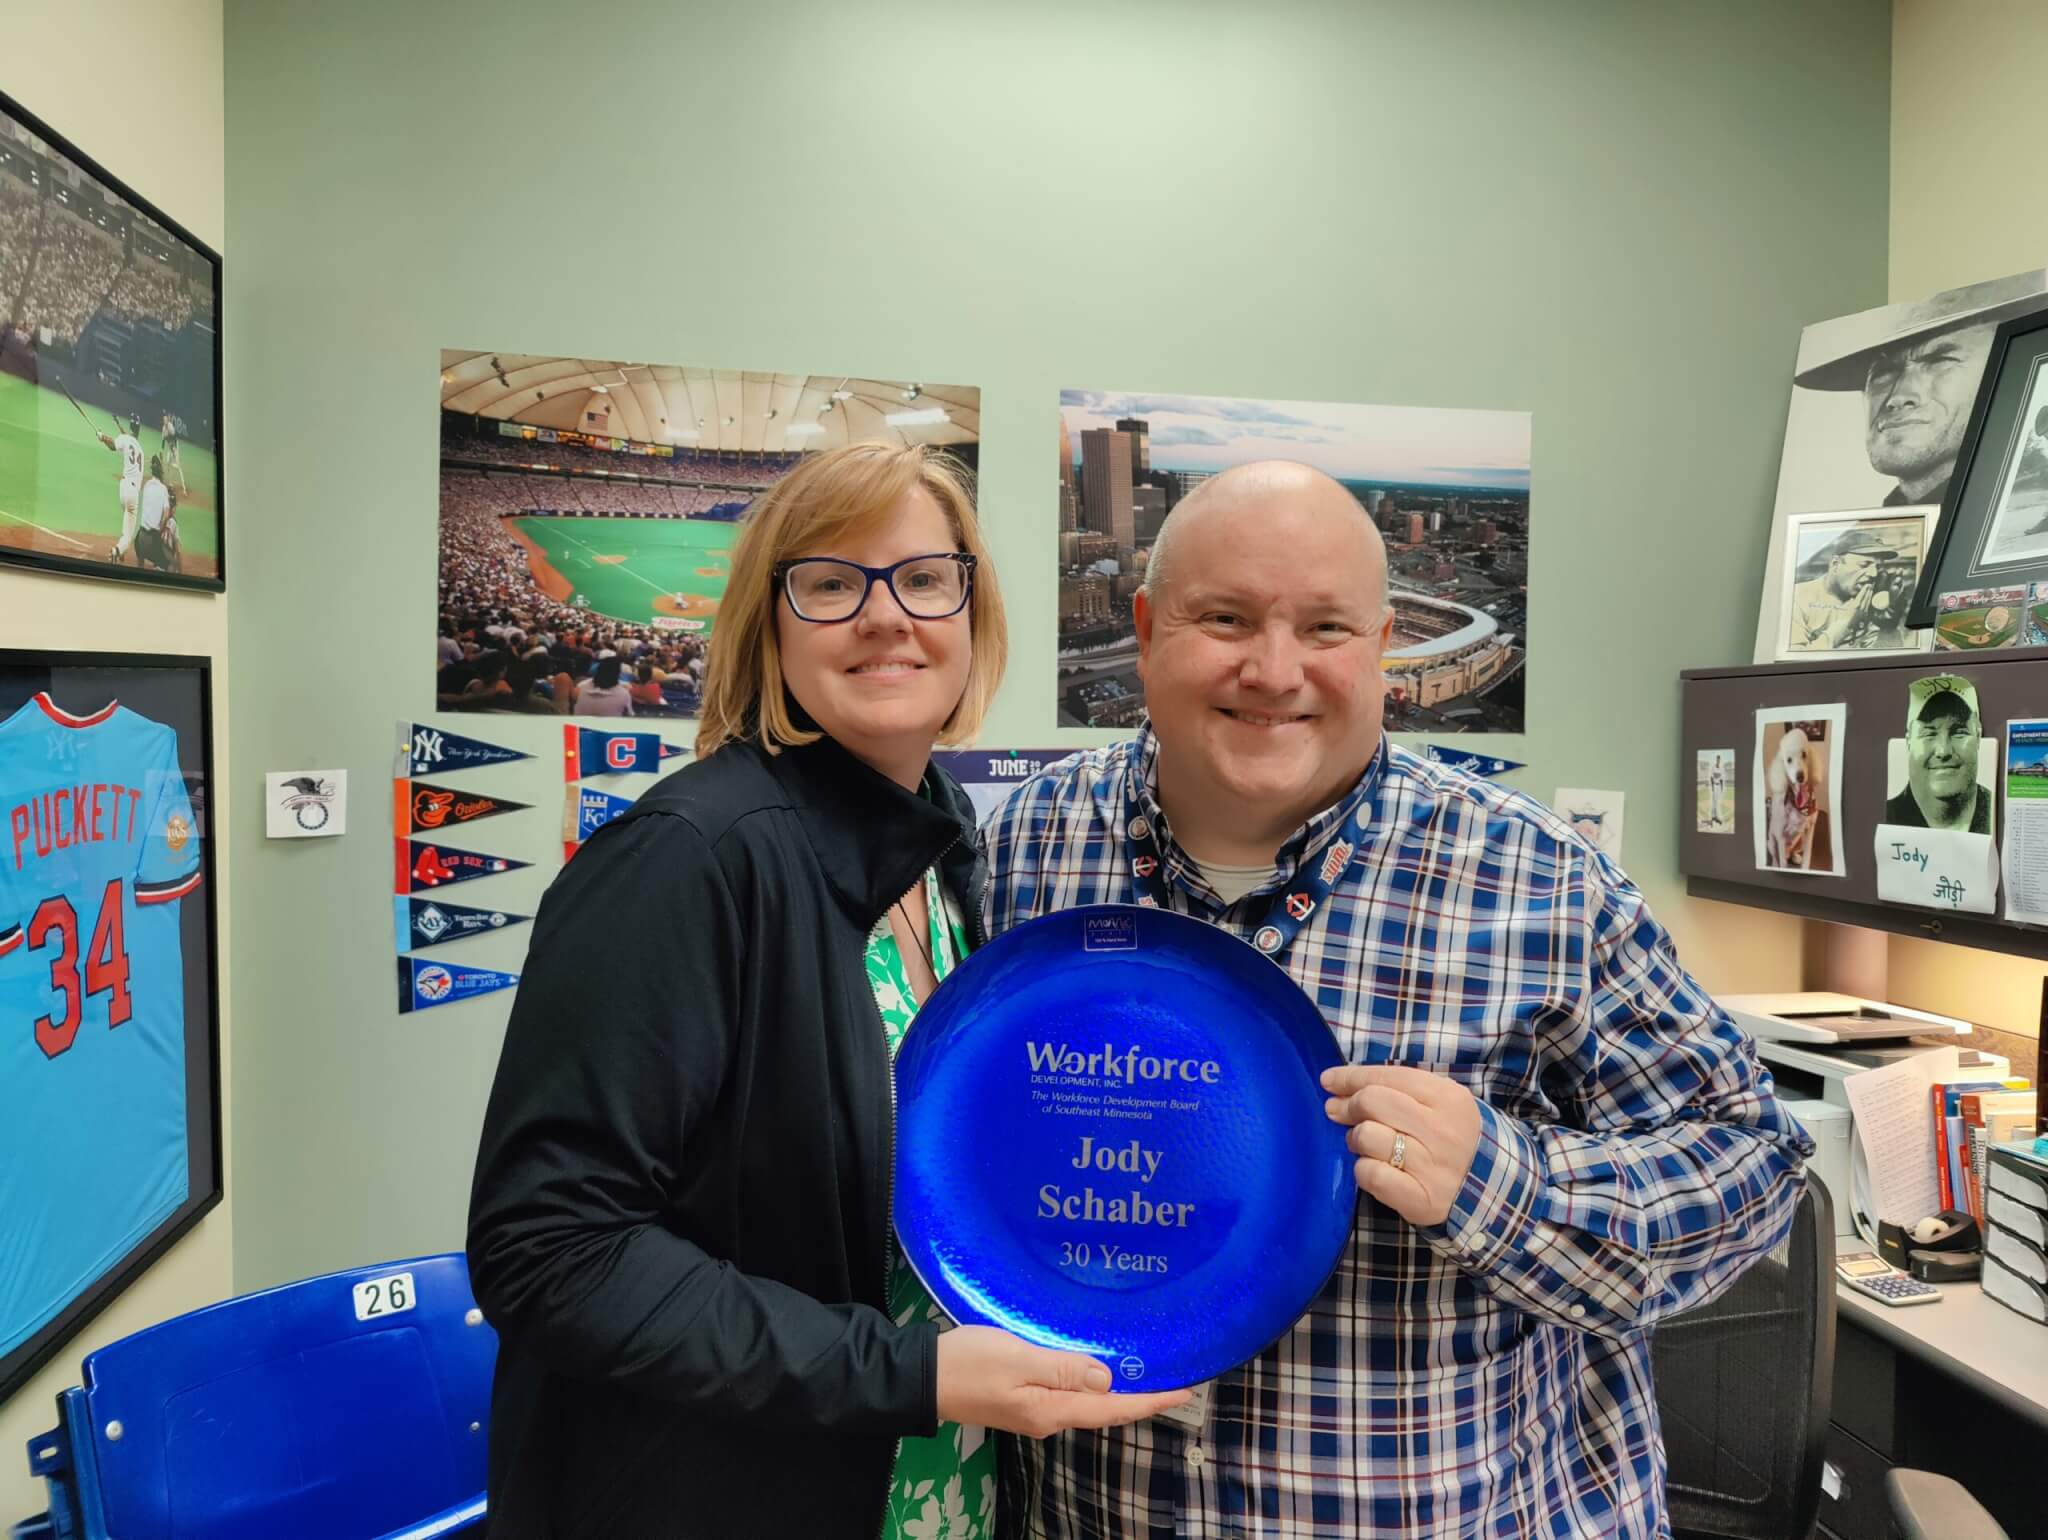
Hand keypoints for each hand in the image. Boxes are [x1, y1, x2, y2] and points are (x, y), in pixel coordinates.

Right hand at [934, 1325, 1190, 1436]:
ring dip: (1119, 1392)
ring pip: (1089, 1404)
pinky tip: (1099, 1370)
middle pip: (1105, 1410)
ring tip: (1148, 1373)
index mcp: (1052, 1409)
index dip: (1150, 1400)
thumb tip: (1106, 1378)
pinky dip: (1093, 1386)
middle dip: (1141, 1398)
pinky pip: (1070, 1396)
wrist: (922, 1378)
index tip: (1185, 1391)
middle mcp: (1049, 1418)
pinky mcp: (1024, 1401)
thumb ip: (1062, 1368)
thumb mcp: (1017, 1357)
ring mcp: (1036, 1412)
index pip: (1113, 1407)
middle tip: (1175, 1380)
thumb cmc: (969, 1363)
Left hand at [1321, 1064, 1482, 1225]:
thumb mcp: (1438, 1103)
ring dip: (1355, 1139)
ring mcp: (1433, 1167)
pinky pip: (1371, 1175)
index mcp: (1448, 1098)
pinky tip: (1372, 1167)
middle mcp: (1443, 1130)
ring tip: (1363, 1143)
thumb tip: (1338, 1085)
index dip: (1350, 1077)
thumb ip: (1397, 1089)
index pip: (1387, 1076)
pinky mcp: (1422, 1199)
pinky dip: (1363, 1169)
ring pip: (1367, 1137)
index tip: (1328, 1080)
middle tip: (1338, 1112)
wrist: (1488, 1189)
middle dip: (1348, 1106)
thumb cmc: (1451, 1138)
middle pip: (1372, 1102)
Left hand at [1820, 585, 1873, 645]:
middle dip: (1869, 592)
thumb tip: (1851, 599)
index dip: (1869, 596)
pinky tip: (1865, 588)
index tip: (1870, 591)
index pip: (1867, 602)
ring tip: (1869, 585)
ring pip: (1865, 597)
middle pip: (1867, 599)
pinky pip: (1861, 597)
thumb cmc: (1844, 620)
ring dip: (1867, 591)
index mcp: (1863, 613)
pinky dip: (1863, 592)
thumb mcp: (1849, 612)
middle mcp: (1863, 610)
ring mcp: (1860, 608)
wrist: (1843, 626)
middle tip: (1871, 585)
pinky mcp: (1856, 606)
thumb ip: (1850, 605)